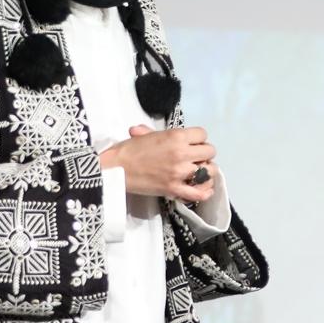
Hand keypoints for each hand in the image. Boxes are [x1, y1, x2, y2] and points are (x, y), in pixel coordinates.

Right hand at [100, 125, 216, 202]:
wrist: (114, 169)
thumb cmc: (127, 150)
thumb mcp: (143, 135)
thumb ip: (152, 132)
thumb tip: (146, 130)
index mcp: (176, 136)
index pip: (202, 134)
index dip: (198, 138)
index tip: (192, 144)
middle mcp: (182, 153)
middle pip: (209, 151)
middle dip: (204, 153)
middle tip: (195, 157)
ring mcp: (179, 172)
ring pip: (209, 171)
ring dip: (206, 171)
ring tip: (198, 172)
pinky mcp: (174, 189)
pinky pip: (198, 192)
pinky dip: (205, 192)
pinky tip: (206, 189)